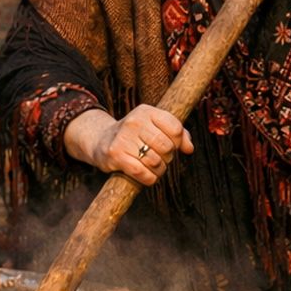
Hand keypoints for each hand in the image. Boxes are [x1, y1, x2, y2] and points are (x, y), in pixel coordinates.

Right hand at [64, 103, 193, 185]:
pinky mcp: (115, 155)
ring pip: (156, 162)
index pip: (175, 128)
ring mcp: (123, 138)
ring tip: (153, 167)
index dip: (178, 142)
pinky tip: (147, 175)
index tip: (172, 146)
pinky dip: (149, 178)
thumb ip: (177, 134)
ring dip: (159, 170)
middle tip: (161, 158)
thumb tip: (189, 148)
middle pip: (167, 146)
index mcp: (146, 111)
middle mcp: (134, 122)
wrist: (101, 140)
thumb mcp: (155, 127)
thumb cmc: (135, 135)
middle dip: (168, 157)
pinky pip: (142, 173)